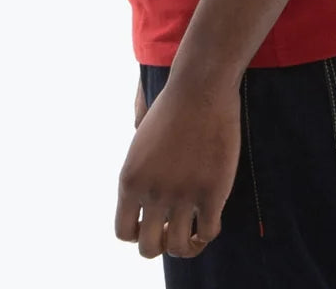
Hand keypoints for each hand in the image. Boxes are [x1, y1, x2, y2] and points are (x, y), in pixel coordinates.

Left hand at [115, 73, 238, 258]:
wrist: (200, 86)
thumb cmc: (173, 106)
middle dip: (161, 243)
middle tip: (174, 229)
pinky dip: (207, 233)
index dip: (138, 234)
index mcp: (129, 180)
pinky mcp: (211, 191)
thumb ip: (139, 168)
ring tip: (192, 233)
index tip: (153, 224)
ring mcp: (182, 194)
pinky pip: (207, 233)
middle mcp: (152, 192)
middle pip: (149, 248)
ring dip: (186, 244)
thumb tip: (145, 189)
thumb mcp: (141, 140)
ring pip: (178, 247)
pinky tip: (210, 219)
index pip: (123, 232)